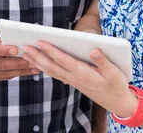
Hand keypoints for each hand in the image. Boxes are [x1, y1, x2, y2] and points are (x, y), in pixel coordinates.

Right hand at [0, 32, 37, 82]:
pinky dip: (15, 74)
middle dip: (17, 63)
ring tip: (34, 67)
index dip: (2, 50)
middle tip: (32, 60)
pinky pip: (2, 77)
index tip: (16, 49)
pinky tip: (26, 71)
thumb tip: (11, 44)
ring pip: (2, 73)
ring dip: (20, 71)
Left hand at [22, 41, 137, 117]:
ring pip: (52, 71)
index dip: (51, 50)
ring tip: (27, 55)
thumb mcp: (114, 72)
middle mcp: (75, 78)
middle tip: (25, 47)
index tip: (40, 42)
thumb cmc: (116, 85)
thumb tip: (93, 50)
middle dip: (38, 56)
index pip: (63, 60)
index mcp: (83, 73)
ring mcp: (73, 81)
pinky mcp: (74, 82)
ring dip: (38, 63)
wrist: (117, 101)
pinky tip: (40, 64)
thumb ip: (103, 61)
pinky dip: (46, 68)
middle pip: (52, 66)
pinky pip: (56, 74)